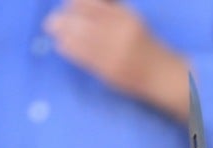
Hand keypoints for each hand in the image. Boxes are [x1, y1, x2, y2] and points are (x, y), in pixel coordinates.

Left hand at [44, 0, 187, 114]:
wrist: (160, 74)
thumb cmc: (143, 44)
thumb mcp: (130, 19)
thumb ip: (110, 9)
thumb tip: (80, 4)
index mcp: (125, 16)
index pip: (90, 4)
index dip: (74, 4)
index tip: (66, 6)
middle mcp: (119, 31)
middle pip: (82, 19)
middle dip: (63, 18)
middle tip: (51, 21)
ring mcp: (114, 52)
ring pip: (79, 37)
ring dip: (62, 33)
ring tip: (53, 31)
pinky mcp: (109, 70)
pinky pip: (82, 56)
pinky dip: (68, 48)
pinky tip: (61, 45)